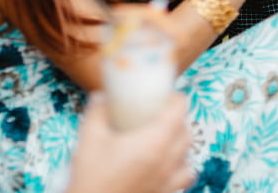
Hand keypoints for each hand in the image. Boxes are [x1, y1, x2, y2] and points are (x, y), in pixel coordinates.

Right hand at [67, 93, 192, 192]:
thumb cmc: (92, 179)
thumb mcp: (89, 138)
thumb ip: (97, 111)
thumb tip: (103, 95)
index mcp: (154, 142)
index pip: (179, 110)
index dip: (174, 97)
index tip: (162, 94)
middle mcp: (168, 162)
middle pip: (186, 131)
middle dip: (177, 118)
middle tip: (159, 113)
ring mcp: (169, 183)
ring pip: (188, 156)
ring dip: (180, 144)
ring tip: (163, 139)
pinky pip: (184, 179)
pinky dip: (180, 168)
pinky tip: (165, 166)